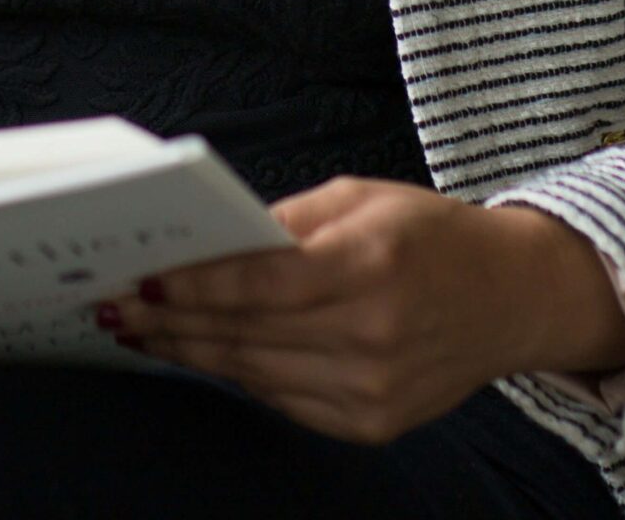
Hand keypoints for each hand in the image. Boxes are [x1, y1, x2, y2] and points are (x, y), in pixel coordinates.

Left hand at [99, 178, 624, 444]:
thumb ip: (283, 223)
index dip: (192, 284)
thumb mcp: (359, 198)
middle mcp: (372, 336)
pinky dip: (239, 375)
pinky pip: (284, 400)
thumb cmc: (427, 233)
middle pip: (245, 334)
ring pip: (255, 373)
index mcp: (369, 265)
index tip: (138, 276)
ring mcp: (373, 390)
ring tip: (142, 331)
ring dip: (192, 351)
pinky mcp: (372, 425)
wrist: (510, 297)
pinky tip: (203, 352)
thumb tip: (208, 243)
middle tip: (114, 305)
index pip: (258, 284)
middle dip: (172, 321)